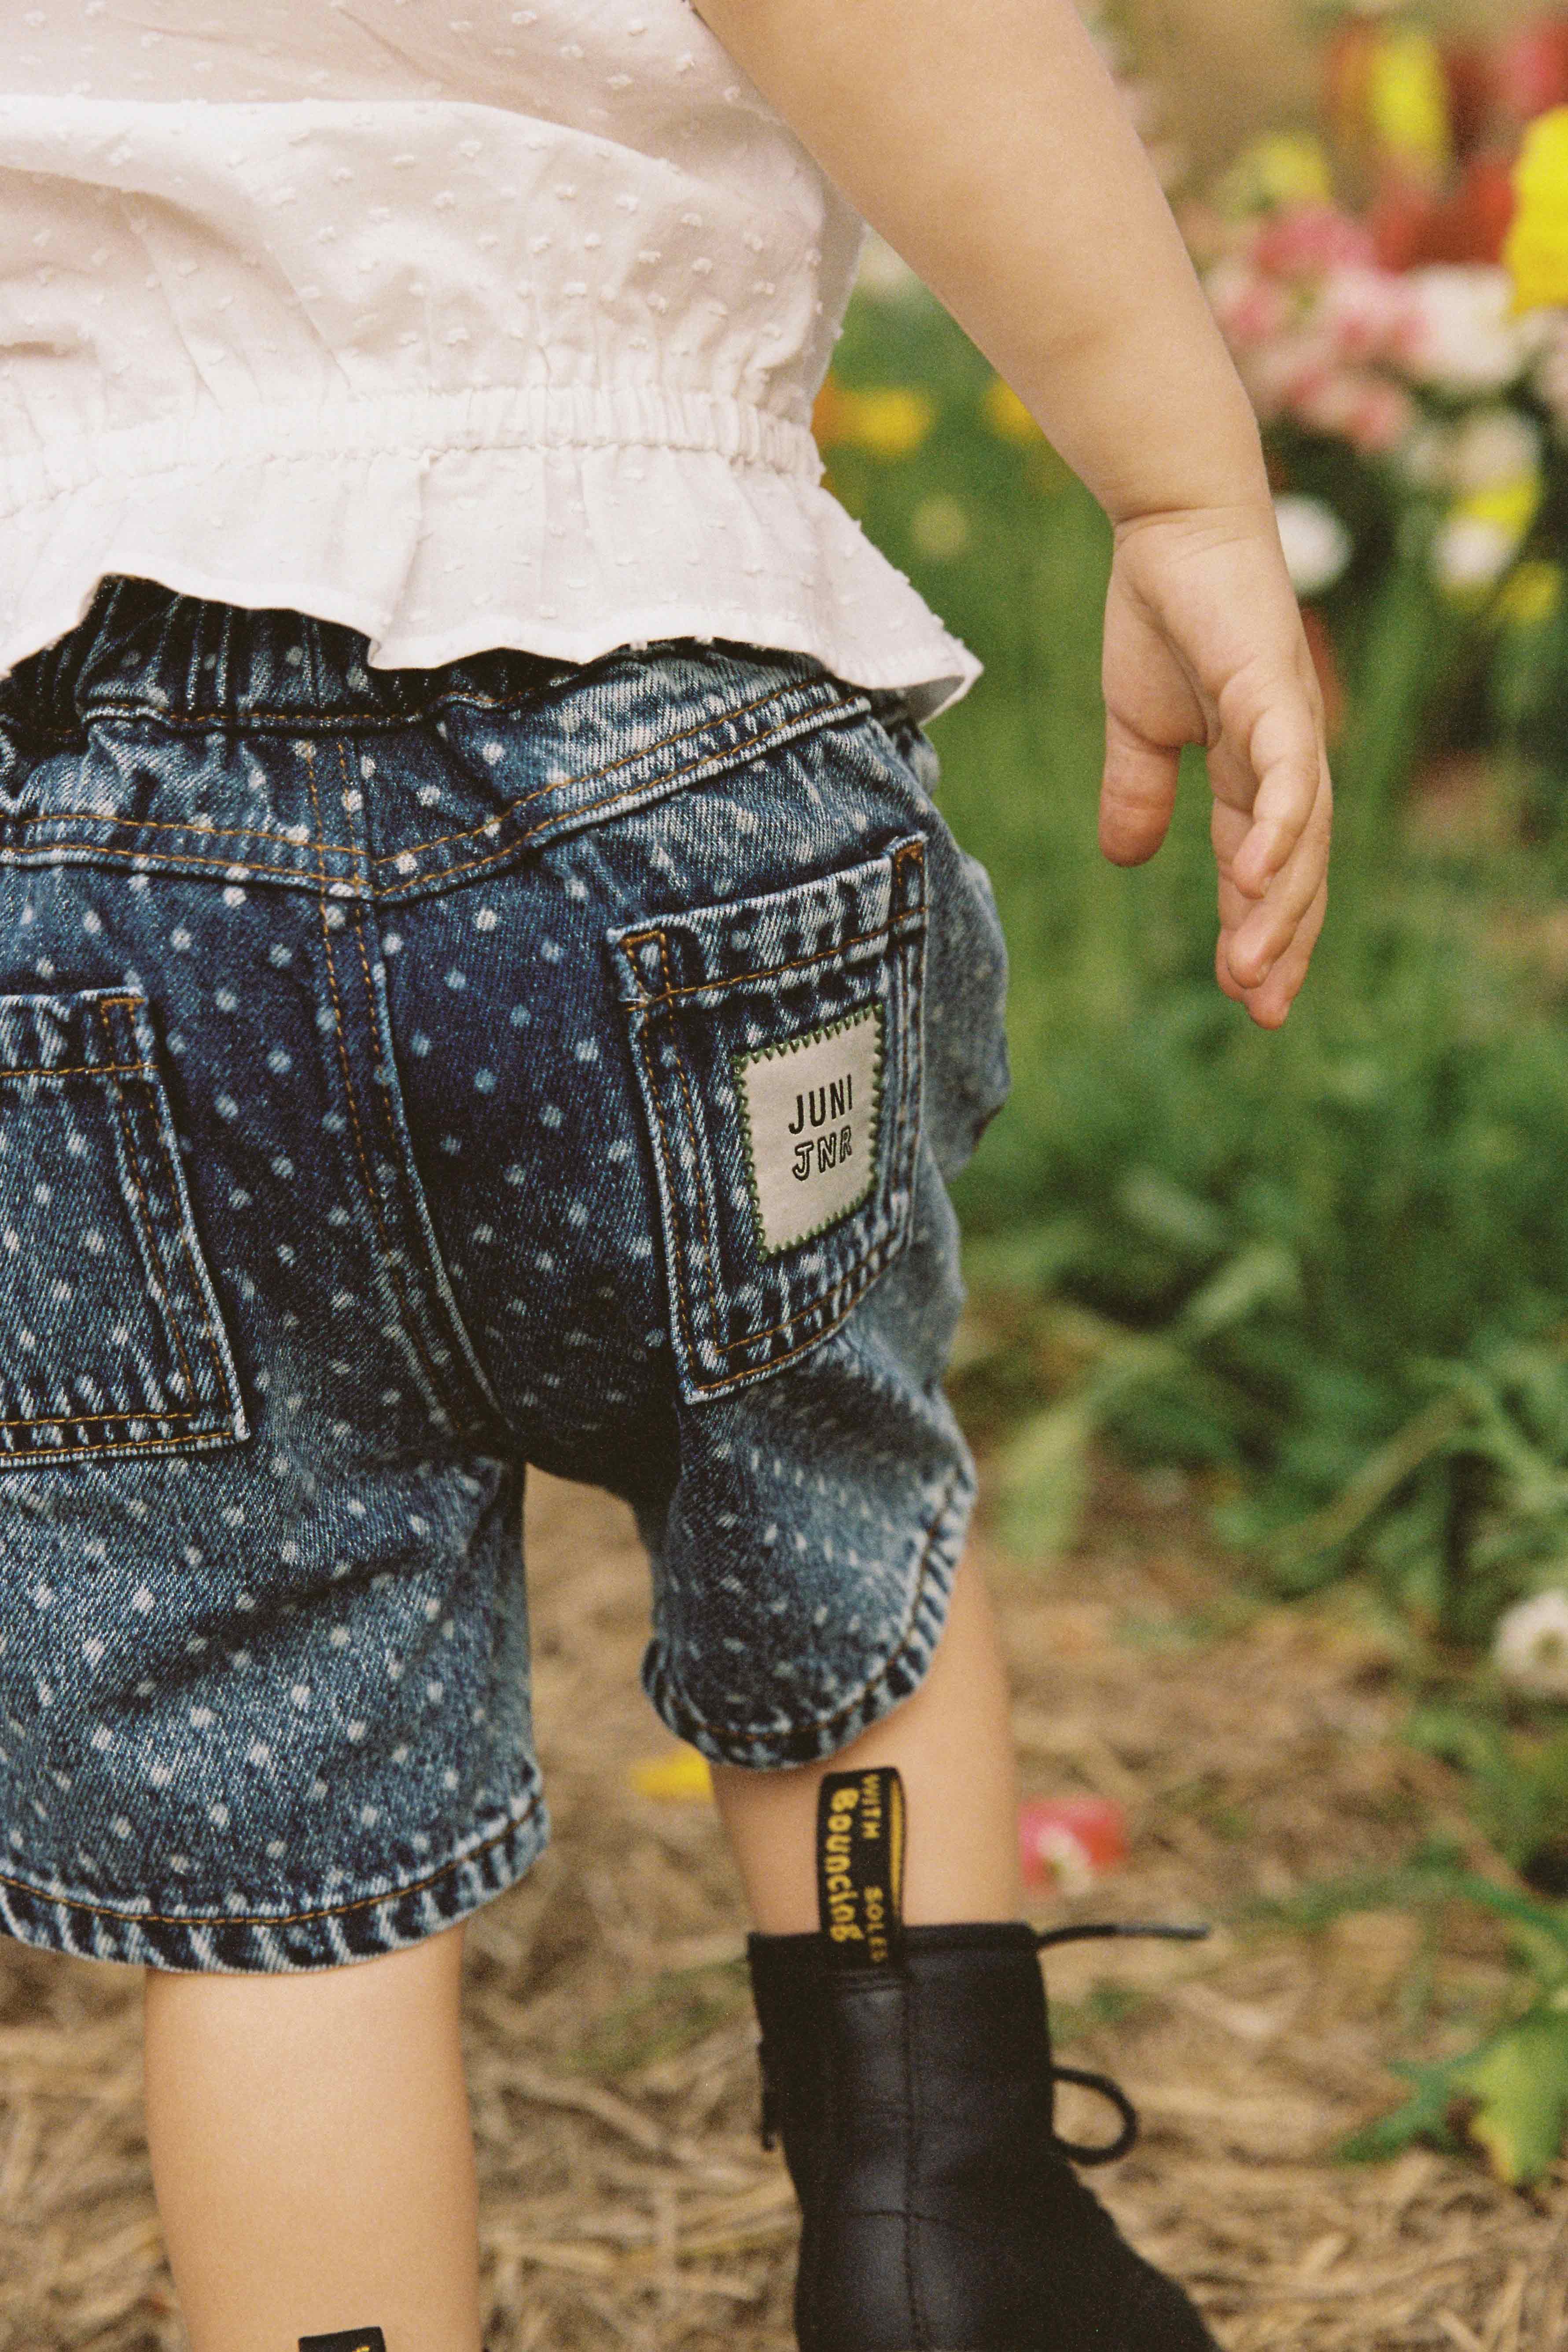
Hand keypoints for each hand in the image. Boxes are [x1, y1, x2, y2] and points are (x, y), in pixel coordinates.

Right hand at [1097, 503, 1331, 1028]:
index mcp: (1253, 769)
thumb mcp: (1136, 725)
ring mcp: (1287, 723)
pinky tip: (1256, 877)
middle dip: (1282, 940)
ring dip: (1276, 903)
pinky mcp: (1275, 689)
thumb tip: (1128, 860)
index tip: (1250, 999)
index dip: (1265, 931)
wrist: (1168, 527)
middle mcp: (1284, 756)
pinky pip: (1285, 771)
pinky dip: (1277, 827)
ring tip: (1249, 967)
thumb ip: (1138, 791)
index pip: (1270, 867)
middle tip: (1262, 1008)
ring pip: (1299, 834)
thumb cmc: (1161, 614)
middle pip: (1298, 868)